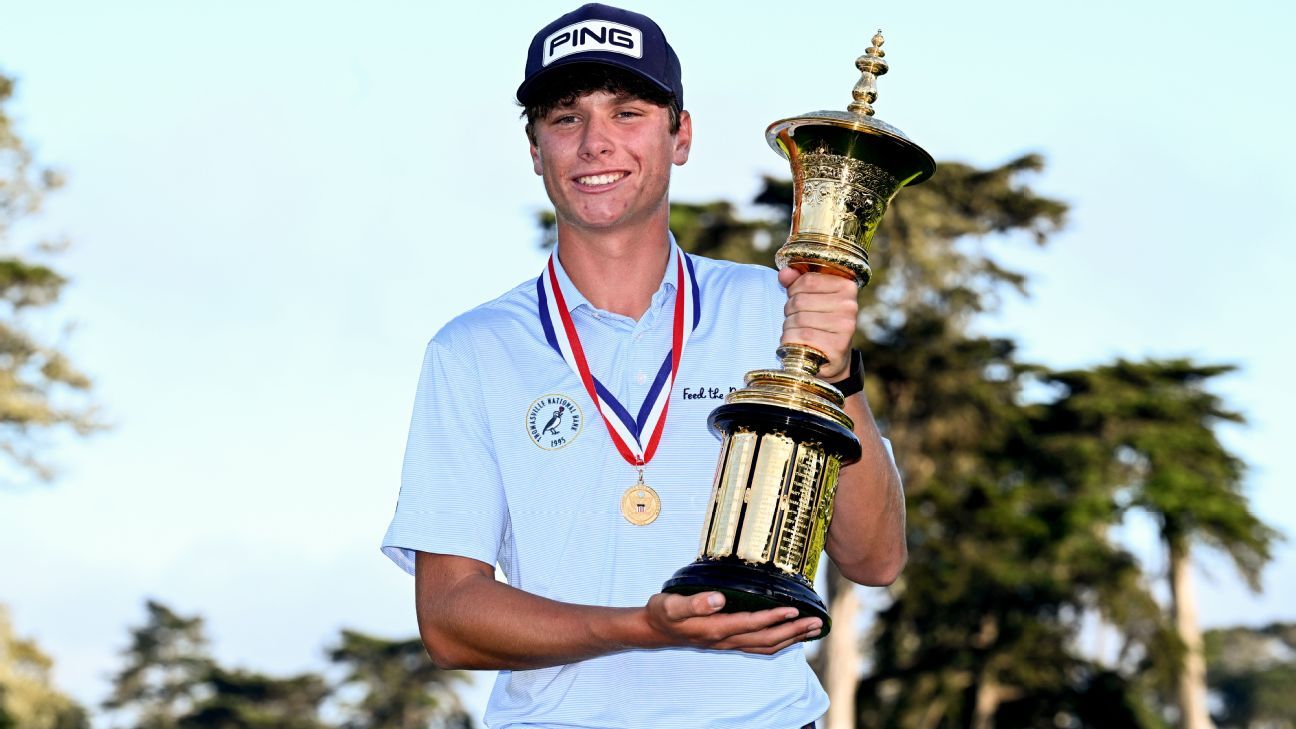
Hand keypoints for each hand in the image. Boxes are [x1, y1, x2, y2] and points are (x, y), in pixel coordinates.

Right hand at [641, 591, 822, 655]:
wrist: (654, 629)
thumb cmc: (663, 613)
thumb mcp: (671, 604)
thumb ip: (695, 602)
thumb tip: (719, 598)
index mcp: (715, 629)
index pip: (751, 624)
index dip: (774, 618)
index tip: (794, 609)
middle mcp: (725, 639)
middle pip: (766, 640)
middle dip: (793, 632)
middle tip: (816, 623)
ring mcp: (728, 643)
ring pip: (766, 646)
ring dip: (791, 638)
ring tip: (812, 629)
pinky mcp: (729, 641)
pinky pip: (759, 646)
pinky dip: (779, 641)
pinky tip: (789, 634)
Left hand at [778, 267, 858, 381]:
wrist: (832, 360)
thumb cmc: (819, 324)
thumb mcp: (810, 299)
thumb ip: (797, 283)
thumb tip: (785, 273)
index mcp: (847, 287)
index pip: (808, 280)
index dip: (794, 290)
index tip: (798, 299)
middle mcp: (849, 306)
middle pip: (800, 301)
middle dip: (790, 311)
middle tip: (797, 320)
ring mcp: (845, 327)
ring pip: (797, 319)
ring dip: (789, 327)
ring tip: (798, 333)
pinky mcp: (837, 347)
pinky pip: (801, 337)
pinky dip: (791, 341)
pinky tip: (798, 344)